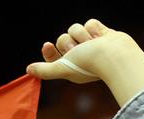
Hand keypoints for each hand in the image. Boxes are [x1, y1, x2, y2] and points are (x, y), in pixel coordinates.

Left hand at [26, 20, 143, 107]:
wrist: (115, 55)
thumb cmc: (89, 64)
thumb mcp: (63, 68)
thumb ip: (46, 70)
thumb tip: (28, 71)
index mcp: (70, 66)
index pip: (53, 55)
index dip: (50, 50)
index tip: (47, 46)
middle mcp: (79, 55)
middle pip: (63, 38)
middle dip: (70, 42)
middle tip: (81, 51)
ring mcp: (90, 43)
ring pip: (75, 29)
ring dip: (82, 35)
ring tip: (93, 44)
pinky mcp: (100, 33)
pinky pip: (89, 22)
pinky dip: (94, 28)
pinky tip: (101, 37)